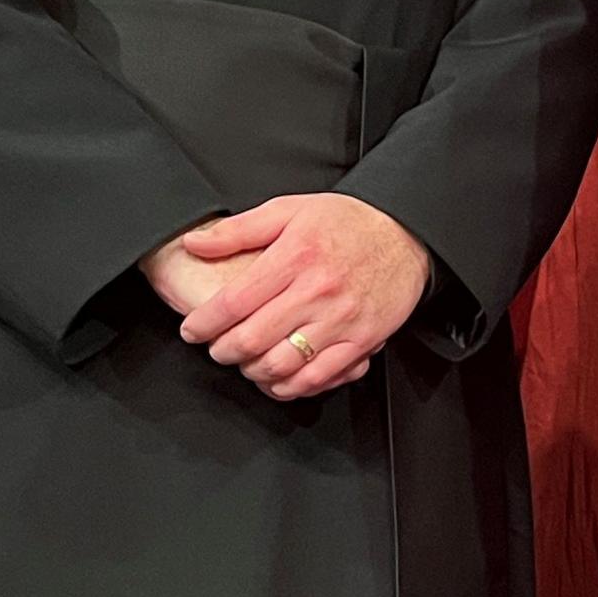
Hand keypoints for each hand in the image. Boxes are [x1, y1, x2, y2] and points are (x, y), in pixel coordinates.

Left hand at [165, 194, 430, 401]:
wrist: (405, 233)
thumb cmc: (347, 222)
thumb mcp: (289, 210)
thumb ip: (238, 230)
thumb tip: (195, 243)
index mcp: (295, 257)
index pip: (233, 302)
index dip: (203, 323)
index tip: (192, 329)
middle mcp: (317, 291)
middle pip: (252, 339)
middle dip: (222, 350)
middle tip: (216, 347)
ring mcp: (341, 320)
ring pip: (281, 364)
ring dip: (252, 371)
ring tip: (245, 361)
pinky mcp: (362, 340)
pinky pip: (318, 378)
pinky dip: (290, 386)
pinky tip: (277, 378)